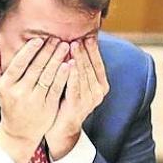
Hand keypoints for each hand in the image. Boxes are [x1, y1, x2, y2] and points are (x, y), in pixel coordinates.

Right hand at [0, 37, 69, 162]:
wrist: (19, 132)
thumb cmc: (10, 102)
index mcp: (5, 85)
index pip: (18, 64)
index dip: (29, 50)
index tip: (39, 39)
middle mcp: (19, 92)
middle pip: (36, 67)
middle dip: (48, 51)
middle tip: (58, 38)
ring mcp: (34, 100)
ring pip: (48, 76)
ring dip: (58, 59)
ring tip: (66, 46)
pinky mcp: (48, 106)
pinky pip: (57, 87)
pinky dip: (64, 75)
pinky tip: (70, 64)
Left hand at [45, 37, 109, 159]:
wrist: (60, 128)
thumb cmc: (66, 101)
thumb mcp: (77, 83)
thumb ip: (80, 67)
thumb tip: (77, 42)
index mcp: (101, 85)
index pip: (98, 62)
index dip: (93, 48)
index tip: (87, 35)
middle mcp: (98, 92)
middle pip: (91, 66)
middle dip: (84, 50)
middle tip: (78, 35)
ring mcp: (89, 99)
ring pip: (84, 74)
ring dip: (79, 57)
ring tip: (72, 44)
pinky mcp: (78, 105)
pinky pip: (75, 86)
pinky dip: (73, 74)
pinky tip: (69, 63)